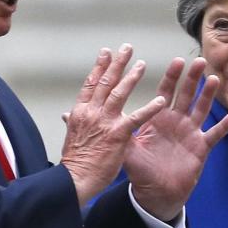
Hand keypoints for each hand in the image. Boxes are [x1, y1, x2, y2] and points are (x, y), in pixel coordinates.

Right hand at [60, 45, 165, 207]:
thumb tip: (66, 115)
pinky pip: (137, 117)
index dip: (99, 67)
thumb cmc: (76, 161)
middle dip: (117, 63)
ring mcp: (105, 121)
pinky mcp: (118, 134)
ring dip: (132, 77)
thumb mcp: (71, 136)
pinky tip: (161, 100)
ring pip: (119, 93)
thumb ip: (73, 122)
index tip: (106, 53)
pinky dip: (150, 108)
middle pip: (106, 82)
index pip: (90, 84)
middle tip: (127, 48)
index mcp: (80, 112)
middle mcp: (91, 112)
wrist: (75, 179)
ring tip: (142, 65)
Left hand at [123, 56, 227, 220]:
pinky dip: (224, 126)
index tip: (177, 61)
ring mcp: (190, 133)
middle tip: (200, 61)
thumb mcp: (128, 150)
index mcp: (159, 118)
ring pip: (201, 109)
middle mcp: (176, 121)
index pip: (166, 91)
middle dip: (193, 78)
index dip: (172, 76)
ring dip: (208, 95)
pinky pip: (214, 135)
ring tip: (214, 79)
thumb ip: (121, 131)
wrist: (156, 193)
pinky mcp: (201, 147)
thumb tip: (99, 114)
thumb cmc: (141, 171)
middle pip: (186, 95)